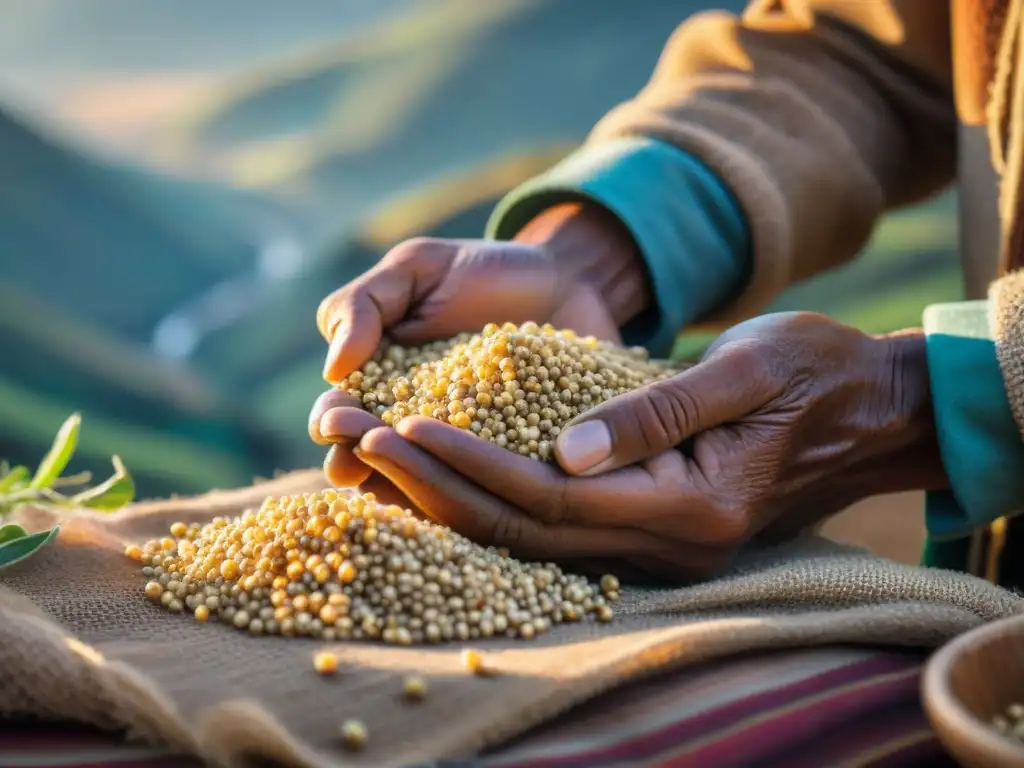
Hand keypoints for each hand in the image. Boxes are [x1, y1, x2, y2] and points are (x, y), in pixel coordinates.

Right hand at [311, 202, 651, 488]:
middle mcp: (420, 434)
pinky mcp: (525, 466)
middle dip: (362, 464)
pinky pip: (502, 487)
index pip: (342, 418)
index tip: (334, 420)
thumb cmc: (482, 272)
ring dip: (416, 489)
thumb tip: (333, 367)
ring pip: (435, 487)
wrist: (570, 279)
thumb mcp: (417, 270)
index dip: (334, 423)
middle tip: (356, 462)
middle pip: (380, 463)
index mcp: (380, 392)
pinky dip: (487, 494)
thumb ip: (364, 305)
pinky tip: (480, 496)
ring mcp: (472, 456)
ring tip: (410, 481)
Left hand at [321, 312, 946, 581]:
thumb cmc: (816, 374)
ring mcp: (657, 545)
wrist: (870, 409)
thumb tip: (565, 450)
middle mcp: (667, 544)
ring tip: (381, 462)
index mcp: (691, 508)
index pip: (554, 497)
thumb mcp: (746, 372)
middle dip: (439, 487)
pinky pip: (552, 527)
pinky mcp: (647, 527)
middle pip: (526, 529)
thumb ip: (656, 412)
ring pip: (530, 538)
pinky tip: (440, 480)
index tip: (405, 426)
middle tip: (364, 444)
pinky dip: (490, 502)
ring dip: (451, 500)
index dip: (474, 465)